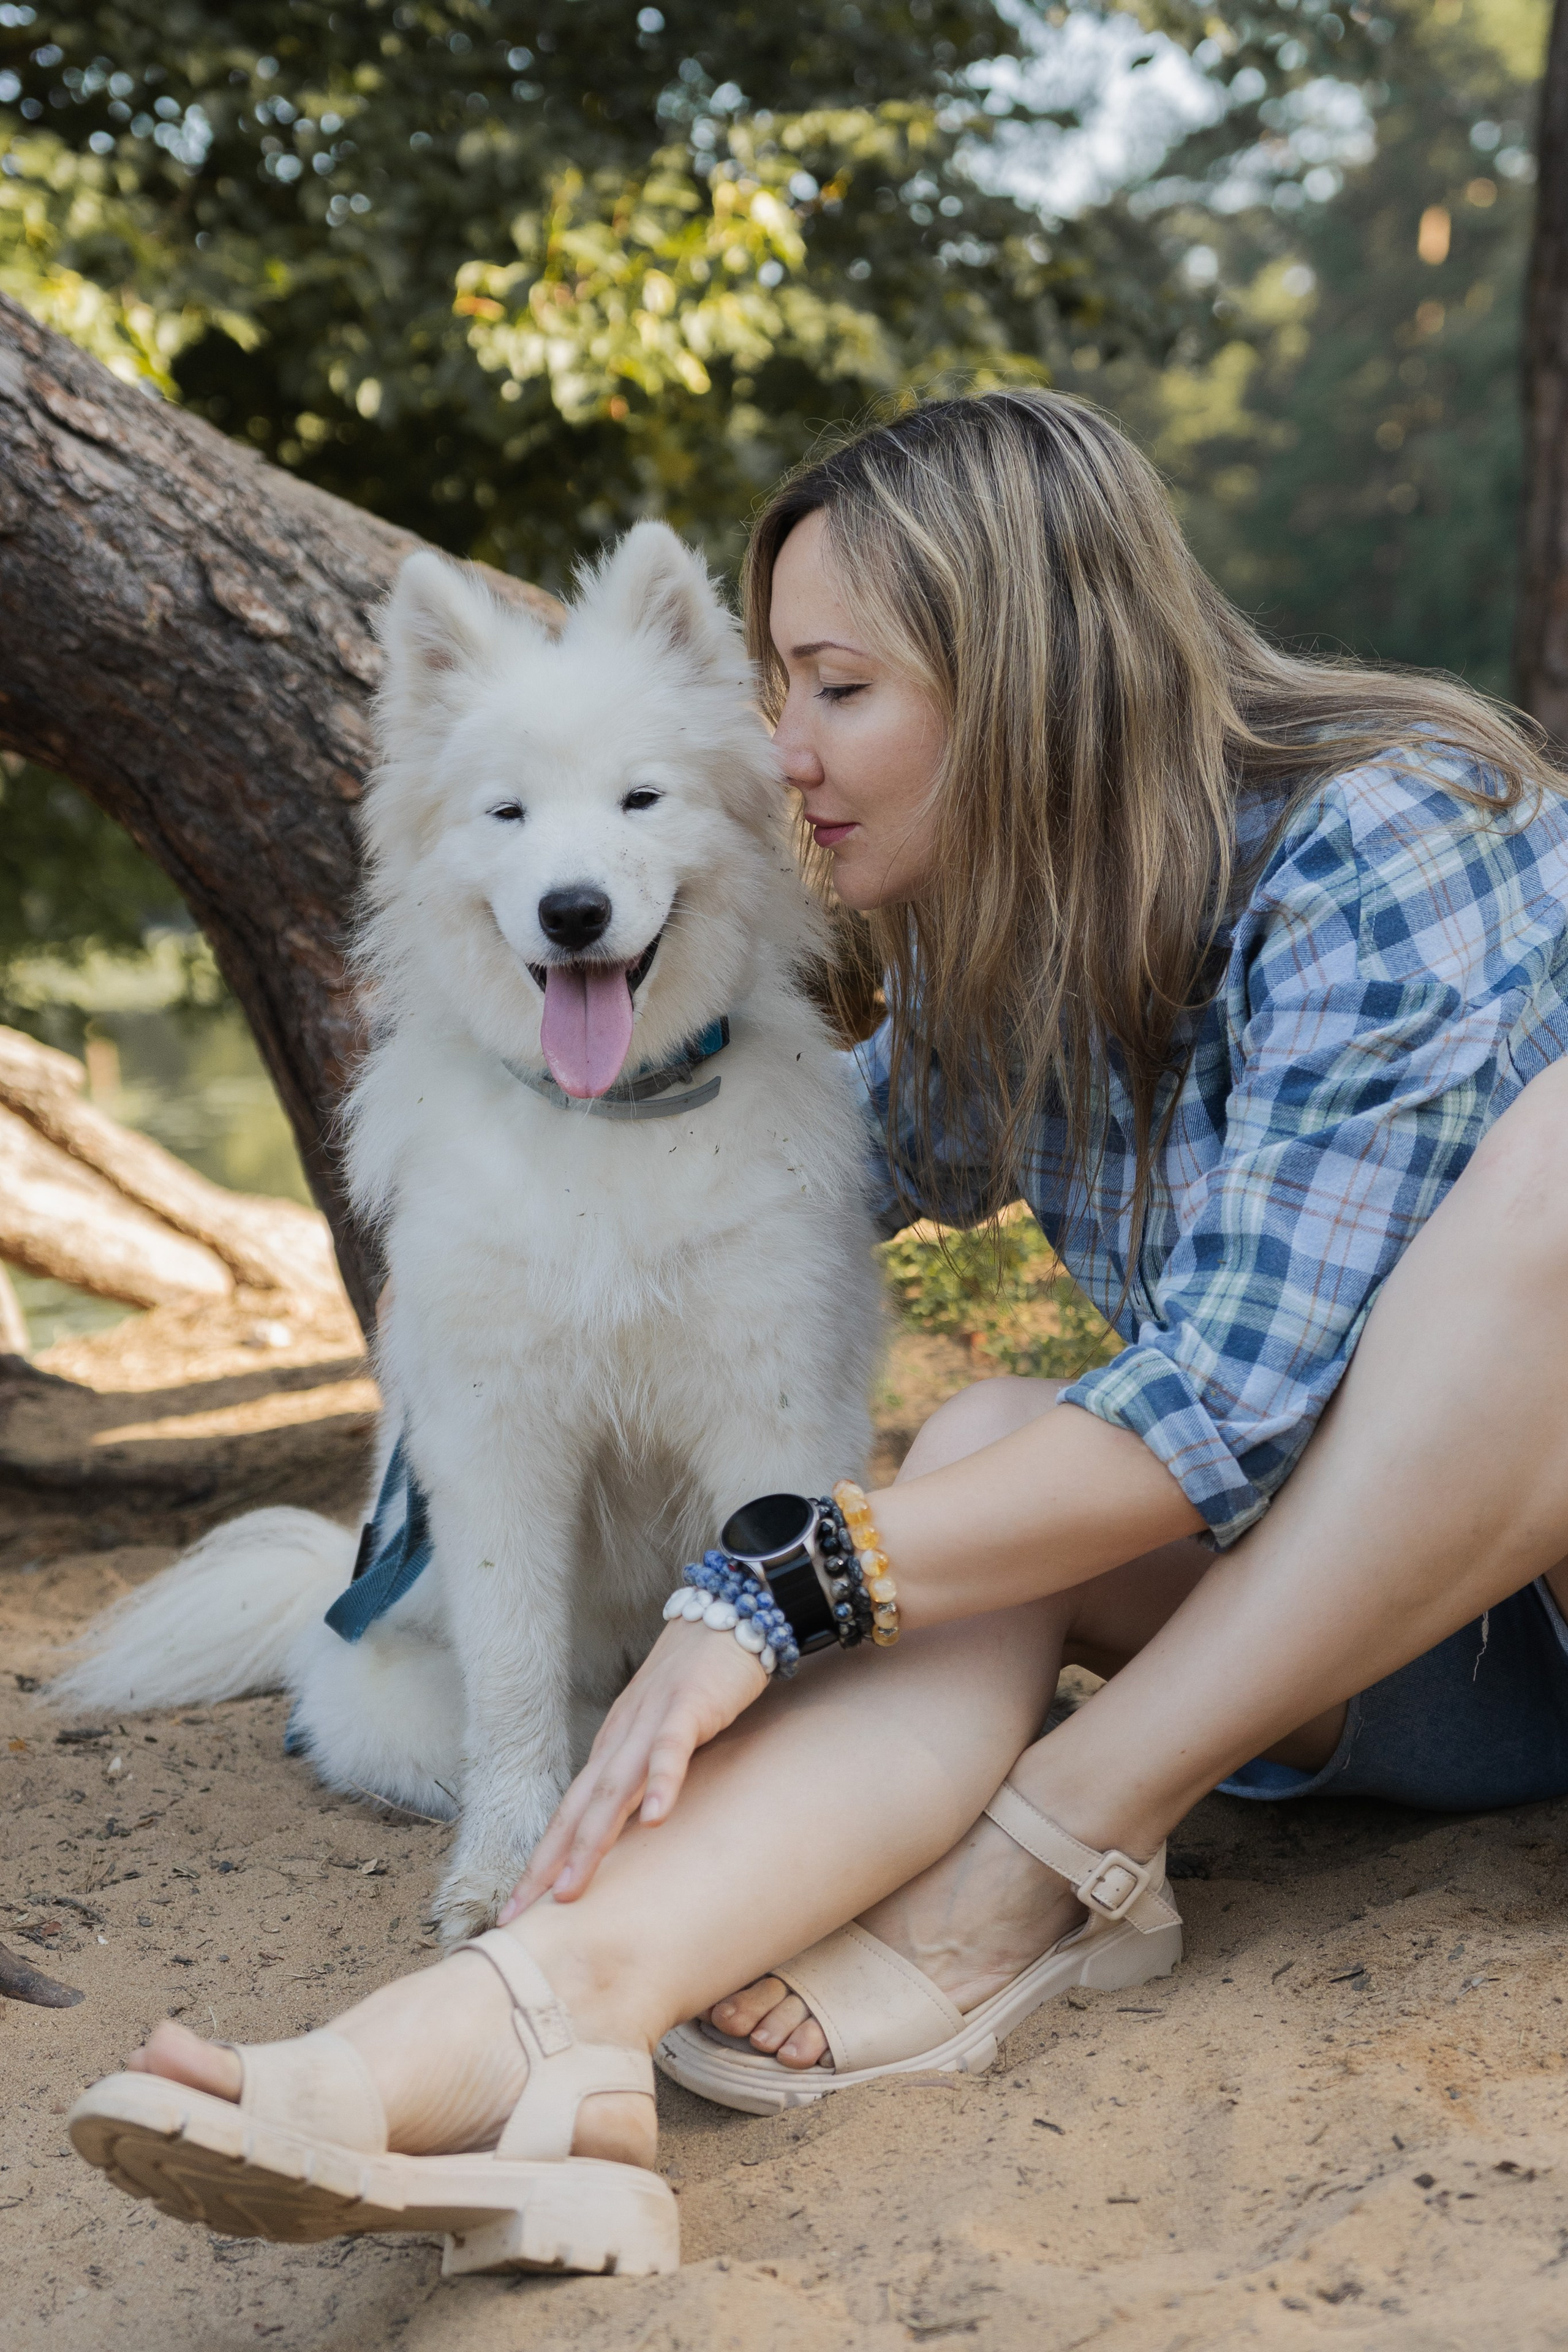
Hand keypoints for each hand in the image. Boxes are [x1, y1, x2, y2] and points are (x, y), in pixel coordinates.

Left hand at [497, 1618, 768, 1913]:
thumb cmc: (697, 1681)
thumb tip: (639, 1827)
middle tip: (522, 1915)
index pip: (569, 1813)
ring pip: (613, 1788)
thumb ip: (647, 1773)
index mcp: (612, 1748)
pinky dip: (661, 1784)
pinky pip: (670, 1750)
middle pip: (577, 1809)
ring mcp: (650, 1722)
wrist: (725, 1614)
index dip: (542, 1861)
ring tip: (572, 1889)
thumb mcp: (663, 1735)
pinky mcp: (688, 1708)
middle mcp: (620, 1739)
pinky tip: (657, 1820)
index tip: (518, 1909)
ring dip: (591, 1840)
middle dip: (547, 1864)